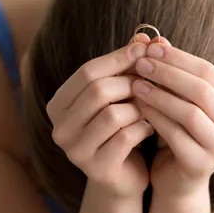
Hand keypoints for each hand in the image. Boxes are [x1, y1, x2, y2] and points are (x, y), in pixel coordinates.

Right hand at [46, 34, 154, 198]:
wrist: (125, 176)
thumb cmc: (122, 128)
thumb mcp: (122, 94)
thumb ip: (128, 66)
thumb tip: (144, 36)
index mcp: (59, 105)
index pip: (87, 72)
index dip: (119, 58)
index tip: (146, 49)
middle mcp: (59, 128)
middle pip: (98, 91)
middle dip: (131, 82)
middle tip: (154, 81)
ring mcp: (75, 151)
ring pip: (112, 114)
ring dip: (139, 107)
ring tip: (152, 107)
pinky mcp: (97, 169)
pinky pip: (125, 137)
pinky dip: (144, 127)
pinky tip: (152, 128)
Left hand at [132, 41, 213, 197]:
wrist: (176, 177)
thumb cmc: (179, 129)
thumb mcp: (178, 98)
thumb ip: (172, 70)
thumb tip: (153, 39)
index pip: (209, 72)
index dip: (179, 58)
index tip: (151, 49)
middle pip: (202, 90)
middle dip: (168, 74)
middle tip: (141, 64)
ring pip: (190, 113)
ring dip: (160, 95)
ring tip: (135, 84)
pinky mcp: (202, 165)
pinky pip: (176, 135)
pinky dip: (155, 117)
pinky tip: (138, 106)